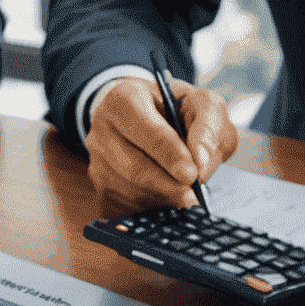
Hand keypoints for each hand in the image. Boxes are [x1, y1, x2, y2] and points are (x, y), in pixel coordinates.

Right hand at [86, 75, 237, 210]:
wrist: (158, 120)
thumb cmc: (180, 111)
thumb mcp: (203, 105)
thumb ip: (208, 126)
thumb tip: (200, 160)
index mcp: (125, 97)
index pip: (145, 128)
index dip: (170, 154)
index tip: (192, 173)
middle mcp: (103, 127)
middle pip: (133, 167)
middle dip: (169, 185)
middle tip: (194, 194)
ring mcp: (97, 159)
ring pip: (129, 191)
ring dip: (162, 198)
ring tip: (185, 193)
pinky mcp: (99, 187)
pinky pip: (124, 208)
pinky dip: (150, 208)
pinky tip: (167, 198)